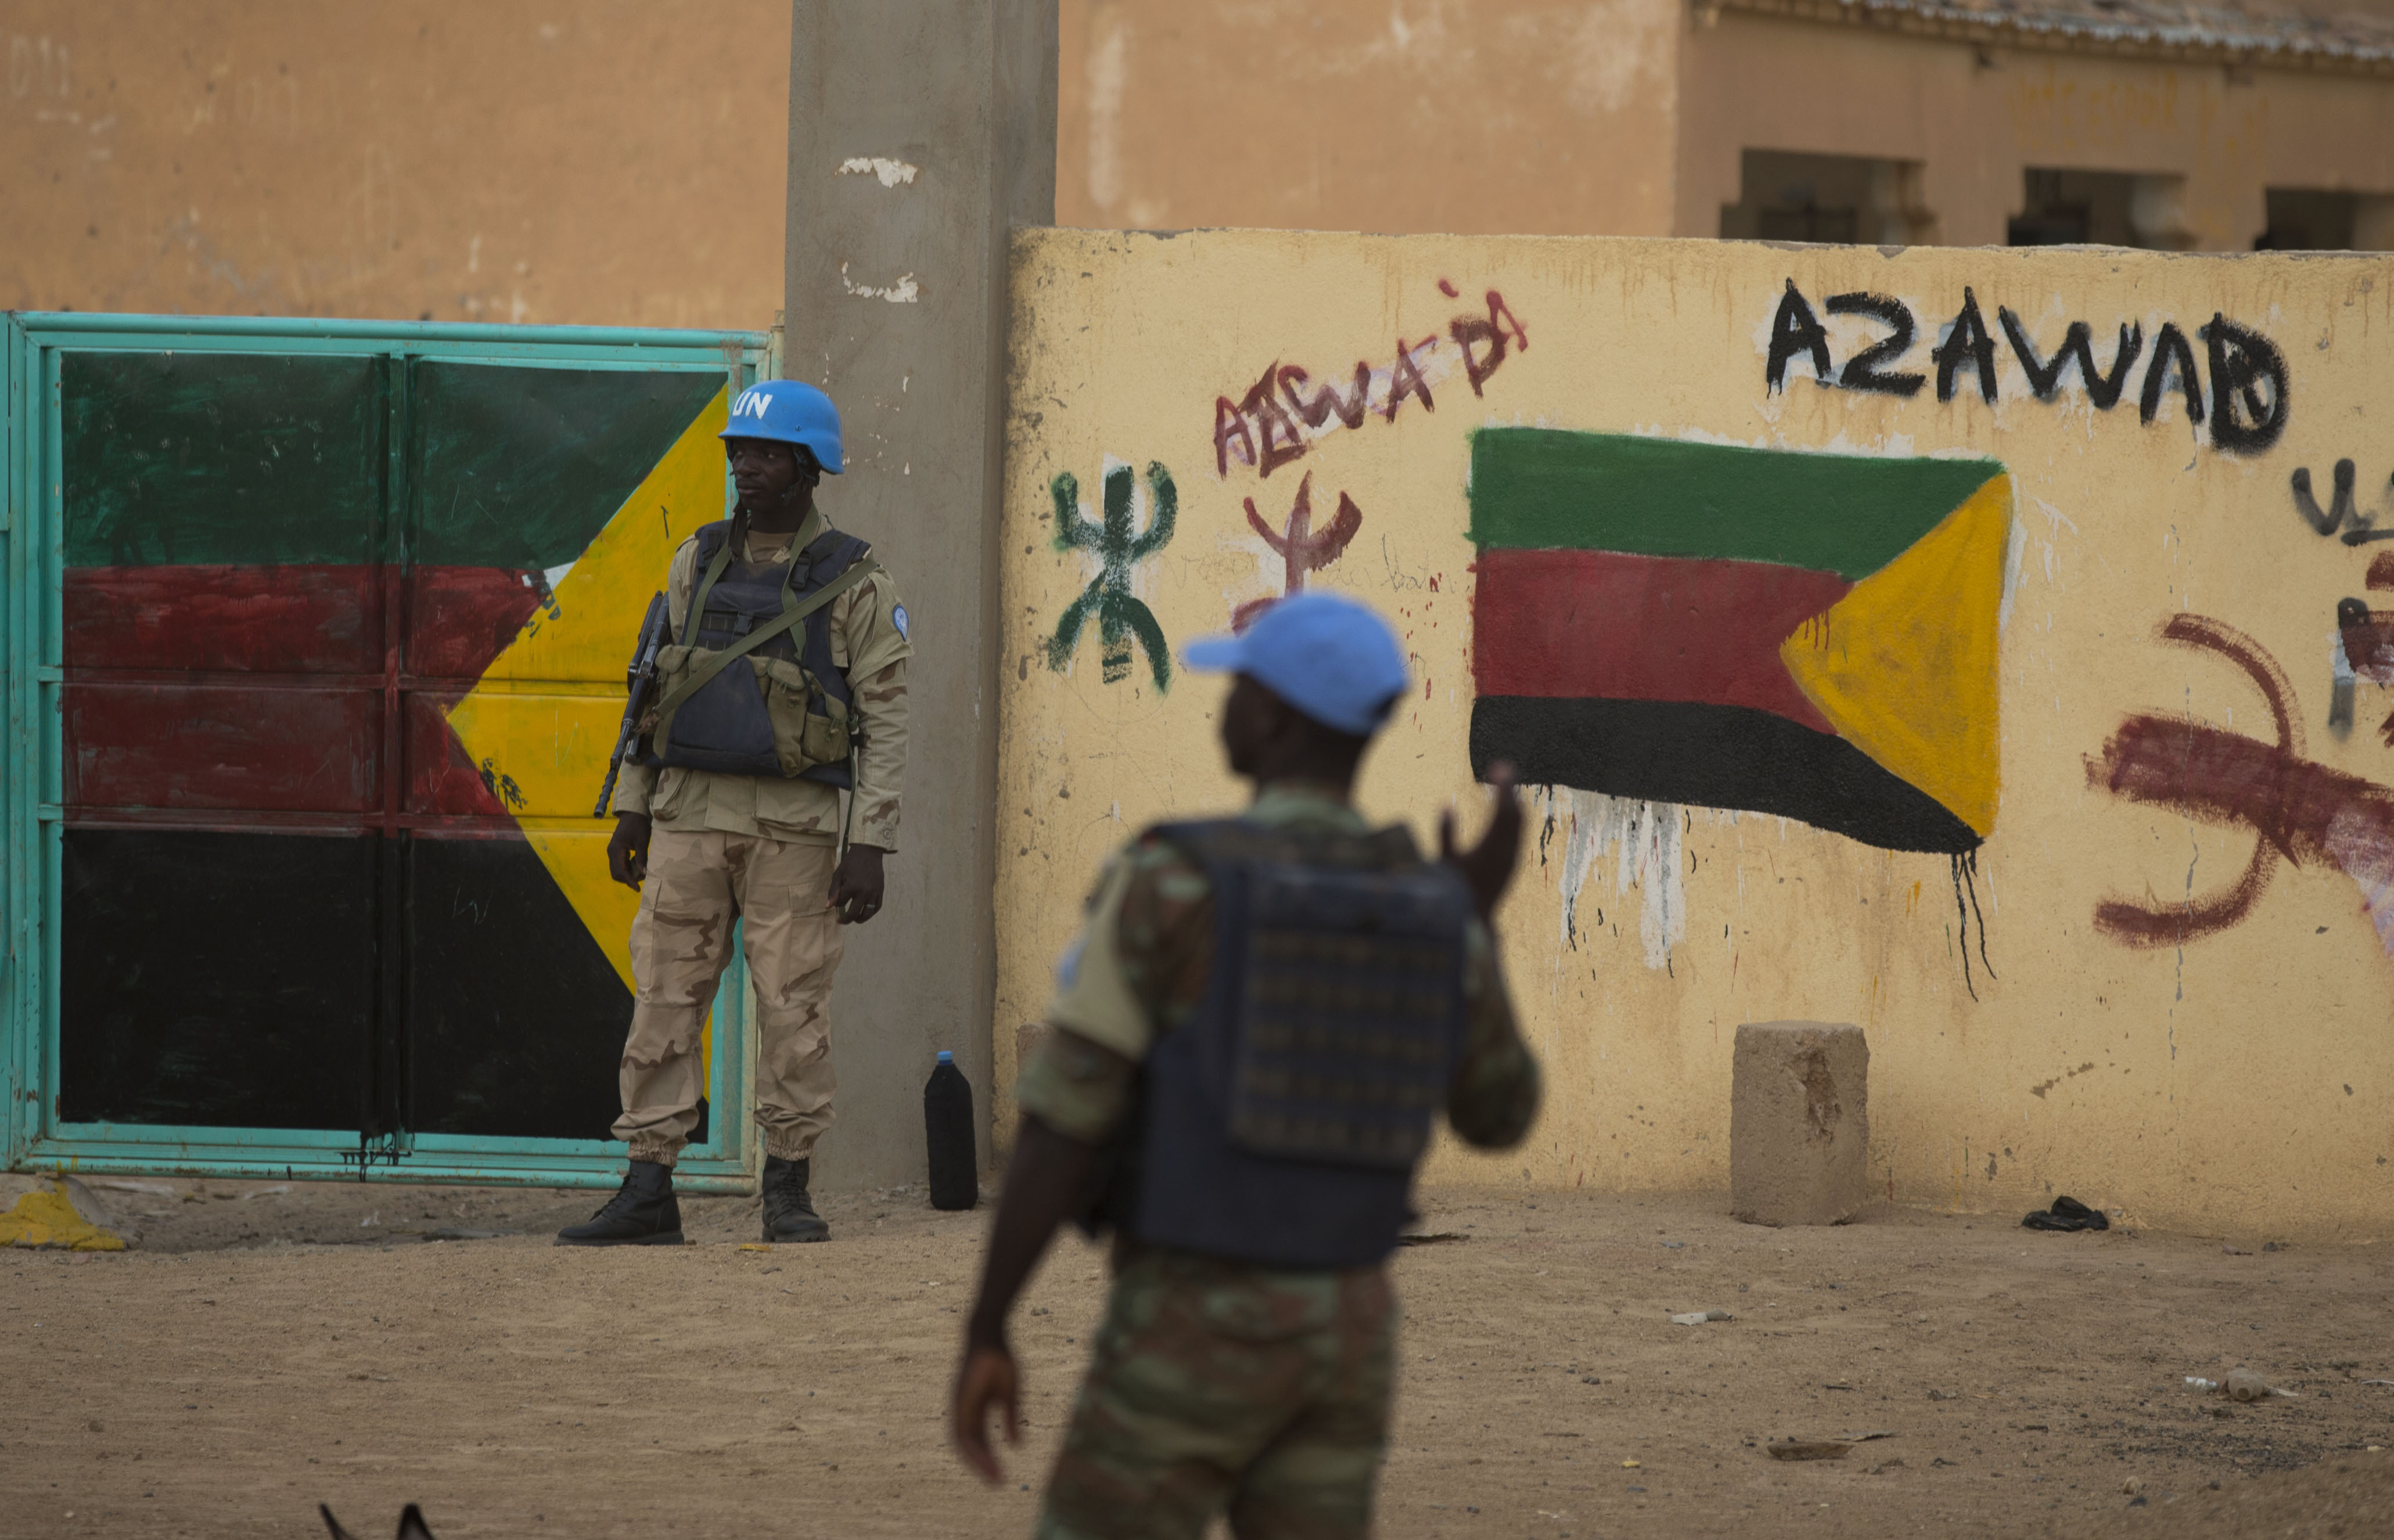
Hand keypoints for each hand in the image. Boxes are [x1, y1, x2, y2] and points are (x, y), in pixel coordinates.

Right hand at [607, 813, 652, 889]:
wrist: (633, 813)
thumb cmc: (638, 824)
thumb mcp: (642, 841)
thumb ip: (642, 858)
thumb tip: (643, 873)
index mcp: (616, 850)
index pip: (620, 871)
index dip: (629, 881)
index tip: (638, 888)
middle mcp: (611, 852)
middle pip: (616, 874)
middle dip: (628, 879)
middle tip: (642, 876)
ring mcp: (612, 852)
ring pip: (617, 870)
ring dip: (628, 874)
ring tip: (641, 870)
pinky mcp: (616, 851)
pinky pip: (620, 864)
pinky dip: (628, 868)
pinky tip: (637, 864)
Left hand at [830, 844, 885, 923]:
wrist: (869, 852)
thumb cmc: (851, 862)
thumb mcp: (838, 874)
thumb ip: (833, 892)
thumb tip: (828, 907)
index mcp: (852, 886)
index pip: (841, 903)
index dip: (837, 904)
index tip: (836, 901)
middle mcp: (864, 892)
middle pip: (853, 913)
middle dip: (845, 919)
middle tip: (841, 921)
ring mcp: (874, 892)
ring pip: (867, 914)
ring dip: (859, 919)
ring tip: (854, 919)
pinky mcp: (881, 891)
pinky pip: (877, 907)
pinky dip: (871, 913)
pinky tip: (865, 913)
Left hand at [950, 1342, 1020, 1485]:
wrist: (989, 1336)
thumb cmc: (1000, 1360)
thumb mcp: (1009, 1395)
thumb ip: (1010, 1419)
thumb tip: (1017, 1446)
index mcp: (976, 1408)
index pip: (979, 1439)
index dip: (988, 1457)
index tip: (1001, 1475)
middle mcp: (964, 1411)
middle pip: (970, 1445)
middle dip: (984, 1465)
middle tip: (998, 1484)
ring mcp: (960, 1407)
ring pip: (964, 1443)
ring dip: (978, 1462)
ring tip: (994, 1477)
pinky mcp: (959, 1402)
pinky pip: (961, 1431)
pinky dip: (972, 1448)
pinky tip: (985, 1458)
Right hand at [1439, 761, 1521, 921]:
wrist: (1474, 922)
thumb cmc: (1454, 892)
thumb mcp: (1444, 863)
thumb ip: (1445, 834)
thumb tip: (1446, 805)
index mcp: (1491, 848)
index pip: (1504, 810)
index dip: (1504, 786)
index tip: (1500, 766)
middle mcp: (1508, 852)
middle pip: (1516, 813)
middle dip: (1510, 789)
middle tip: (1502, 768)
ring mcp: (1512, 858)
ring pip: (1520, 823)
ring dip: (1513, 802)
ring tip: (1503, 784)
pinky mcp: (1512, 863)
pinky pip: (1518, 833)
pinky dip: (1513, 816)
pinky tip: (1505, 809)